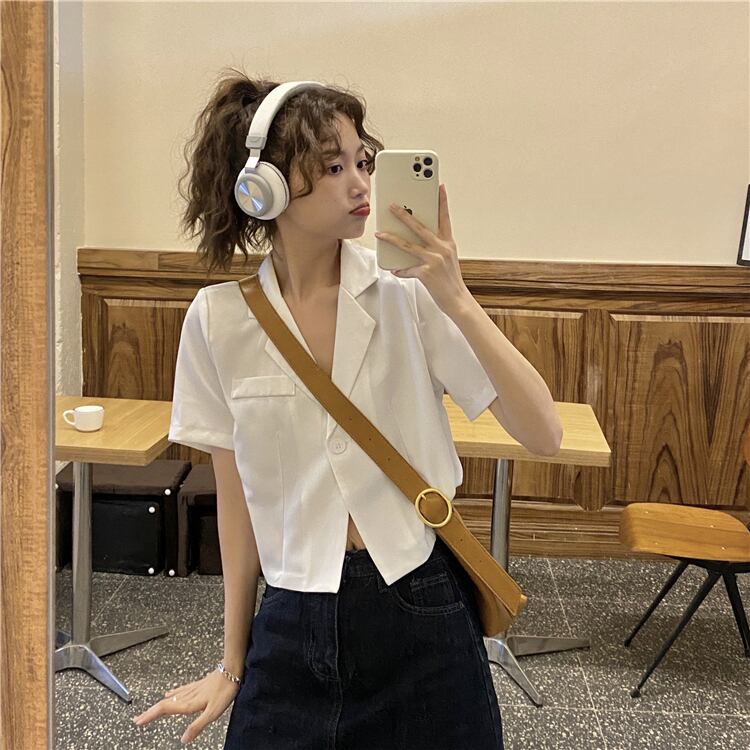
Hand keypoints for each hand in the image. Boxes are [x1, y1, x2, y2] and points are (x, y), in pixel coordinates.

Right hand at [132, 669, 240, 744]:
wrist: (232, 669)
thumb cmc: (225, 689)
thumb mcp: (213, 713)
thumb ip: (197, 726)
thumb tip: (183, 739)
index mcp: (189, 703)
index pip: (164, 709)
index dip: (150, 716)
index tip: (138, 722)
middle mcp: (188, 695)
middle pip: (164, 704)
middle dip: (149, 712)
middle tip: (137, 719)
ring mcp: (192, 689)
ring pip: (171, 698)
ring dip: (158, 704)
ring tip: (149, 711)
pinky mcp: (198, 684)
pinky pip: (180, 690)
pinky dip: (172, 694)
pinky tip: (170, 693)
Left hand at [374, 183, 471, 316]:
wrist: (457, 300)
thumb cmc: (450, 280)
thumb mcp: (447, 259)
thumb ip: (435, 247)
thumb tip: (417, 241)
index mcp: (448, 243)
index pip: (445, 218)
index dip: (442, 201)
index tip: (439, 186)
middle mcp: (442, 248)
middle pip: (420, 227)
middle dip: (404, 215)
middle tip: (392, 205)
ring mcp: (434, 260)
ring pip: (408, 245)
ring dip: (392, 238)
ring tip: (380, 233)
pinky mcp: (426, 273)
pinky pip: (407, 269)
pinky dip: (400, 270)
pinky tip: (394, 269)